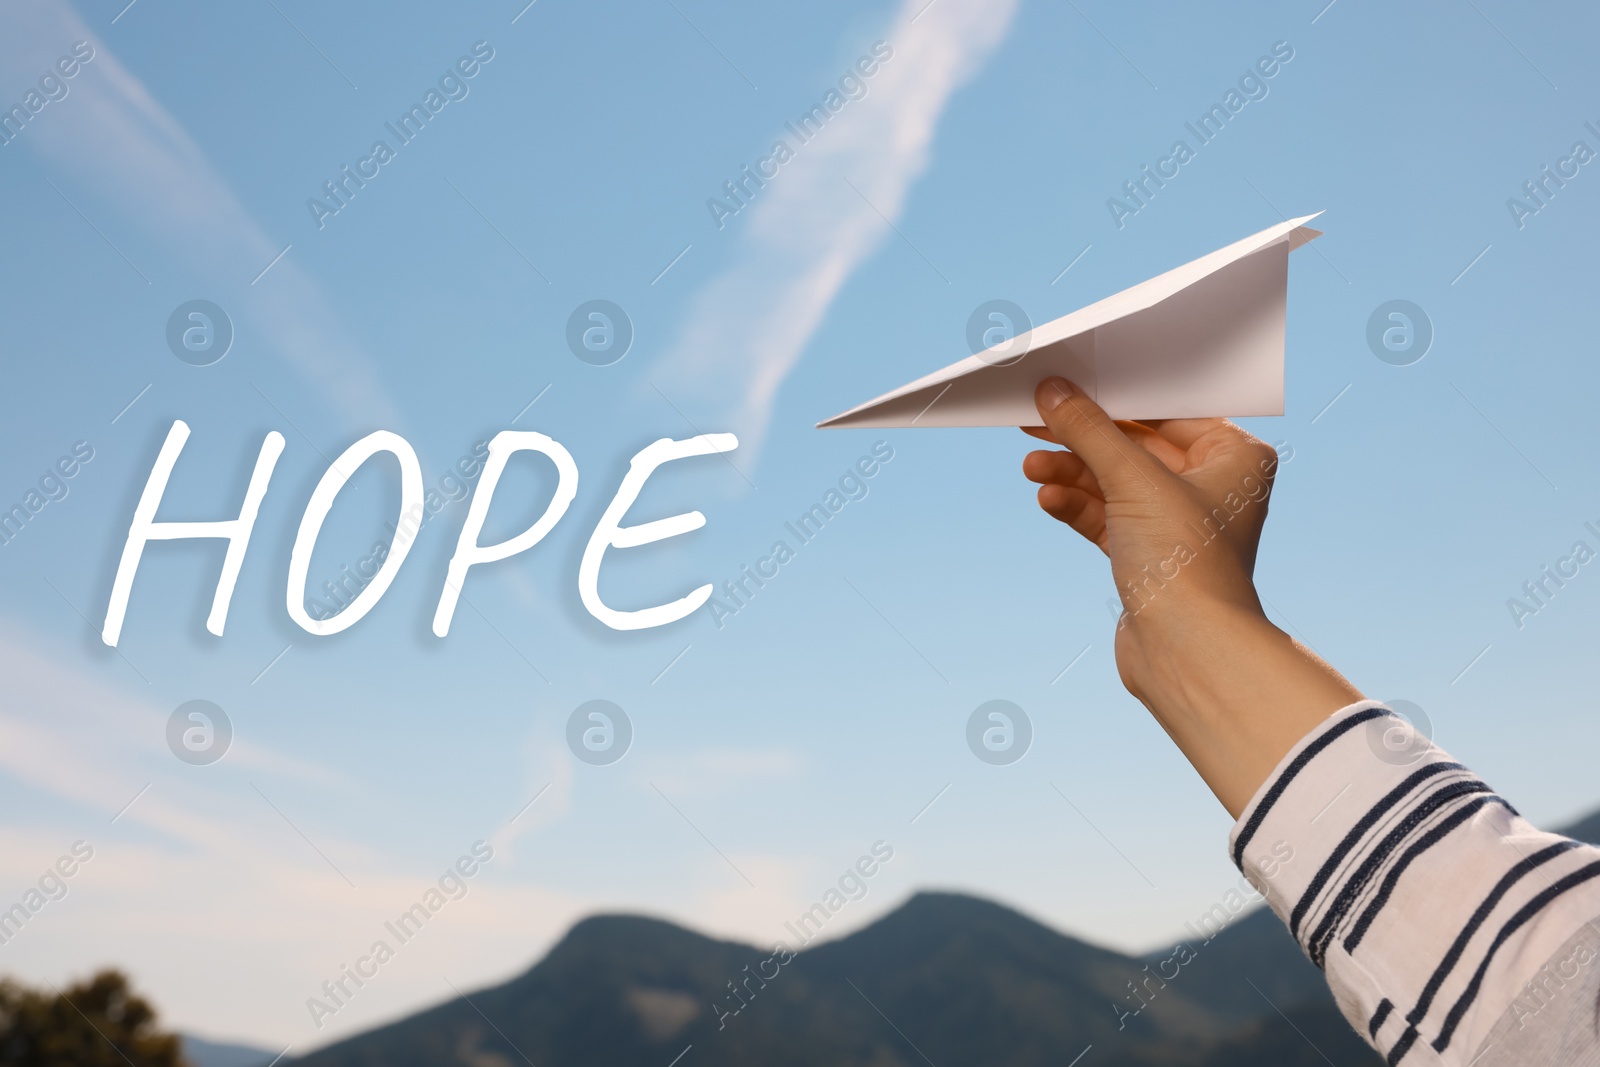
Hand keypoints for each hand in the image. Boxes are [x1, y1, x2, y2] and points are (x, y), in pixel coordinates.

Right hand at [1021, 376, 1278, 696]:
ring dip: (1072, 473)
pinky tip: (1048, 498)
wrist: (1188, 653)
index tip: (1069, 384)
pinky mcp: (1149, 556)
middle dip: (1083, 438)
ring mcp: (1179, 524)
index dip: (1115, 397)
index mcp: (1235, 458)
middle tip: (1034, 420)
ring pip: (1115, 482)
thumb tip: (1053, 393)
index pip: (1167, 411)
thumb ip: (1090, 431)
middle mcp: (1213, 487)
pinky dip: (1078, 506)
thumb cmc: (1185, 561)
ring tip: (1032, 468)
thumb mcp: (1132, 481)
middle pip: (1135, 446)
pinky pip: (1107, 517)